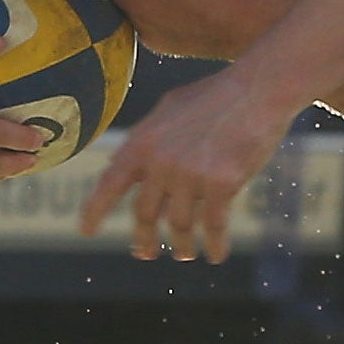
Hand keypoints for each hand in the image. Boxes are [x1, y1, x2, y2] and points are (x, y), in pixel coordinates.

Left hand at [78, 66, 300, 261]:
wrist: (258, 89)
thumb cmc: (218, 95)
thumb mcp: (171, 109)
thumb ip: (150, 138)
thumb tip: (128, 164)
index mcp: (143, 141)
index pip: (110, 183)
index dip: (94, 210)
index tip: (85, 231)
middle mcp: (161, 161)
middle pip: (146, 213)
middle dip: (145, 239)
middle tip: (146, 253)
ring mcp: (191, 174)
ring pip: (180, 225)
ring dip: (182, 246)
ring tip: (185, 253)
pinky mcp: (222, 183)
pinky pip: (213, 226)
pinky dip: (214, 245)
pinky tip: (216, 255)